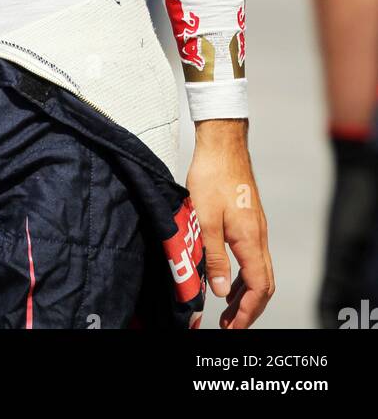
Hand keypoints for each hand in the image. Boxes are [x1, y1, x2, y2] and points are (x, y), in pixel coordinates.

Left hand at [187, 120, 274, 327]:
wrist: (222, 143)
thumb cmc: (212, 176)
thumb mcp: (205, 219)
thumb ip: (213, 257)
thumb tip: (221, 292)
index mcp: (250, 239)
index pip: (258, 287)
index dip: (247, 311)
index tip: (233, 327)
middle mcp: (259, 236)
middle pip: (264, 283)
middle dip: (249, 308)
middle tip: (230, 325)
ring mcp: (256, 227)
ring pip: (260, 270)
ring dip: (247, 293)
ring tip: (228, 308)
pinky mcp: (249, 219)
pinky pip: (253, 256)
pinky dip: (245, 274)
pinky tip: (229, 277)